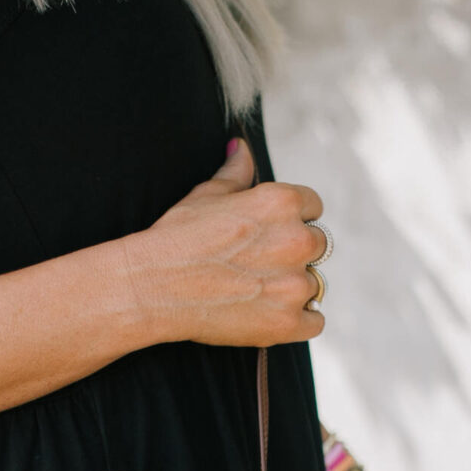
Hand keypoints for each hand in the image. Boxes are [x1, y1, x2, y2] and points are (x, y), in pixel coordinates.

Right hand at [124, 139, 327, 348]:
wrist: (152, 287)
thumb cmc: (175, 238)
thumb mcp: (206, 195)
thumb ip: (235, 173)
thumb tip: (242, 147)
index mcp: (282, 202)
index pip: (313, 207)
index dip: (293, 220)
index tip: (272, 234)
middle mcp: (297, 240)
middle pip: (318, 245)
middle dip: (294, 254)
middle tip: (258, 265)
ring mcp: (294, 285)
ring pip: (315, 285)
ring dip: (294, 288)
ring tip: (256, 292)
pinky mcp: (287, 323)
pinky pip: (315, 322)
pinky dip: (298, 322)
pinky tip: (270, 314)